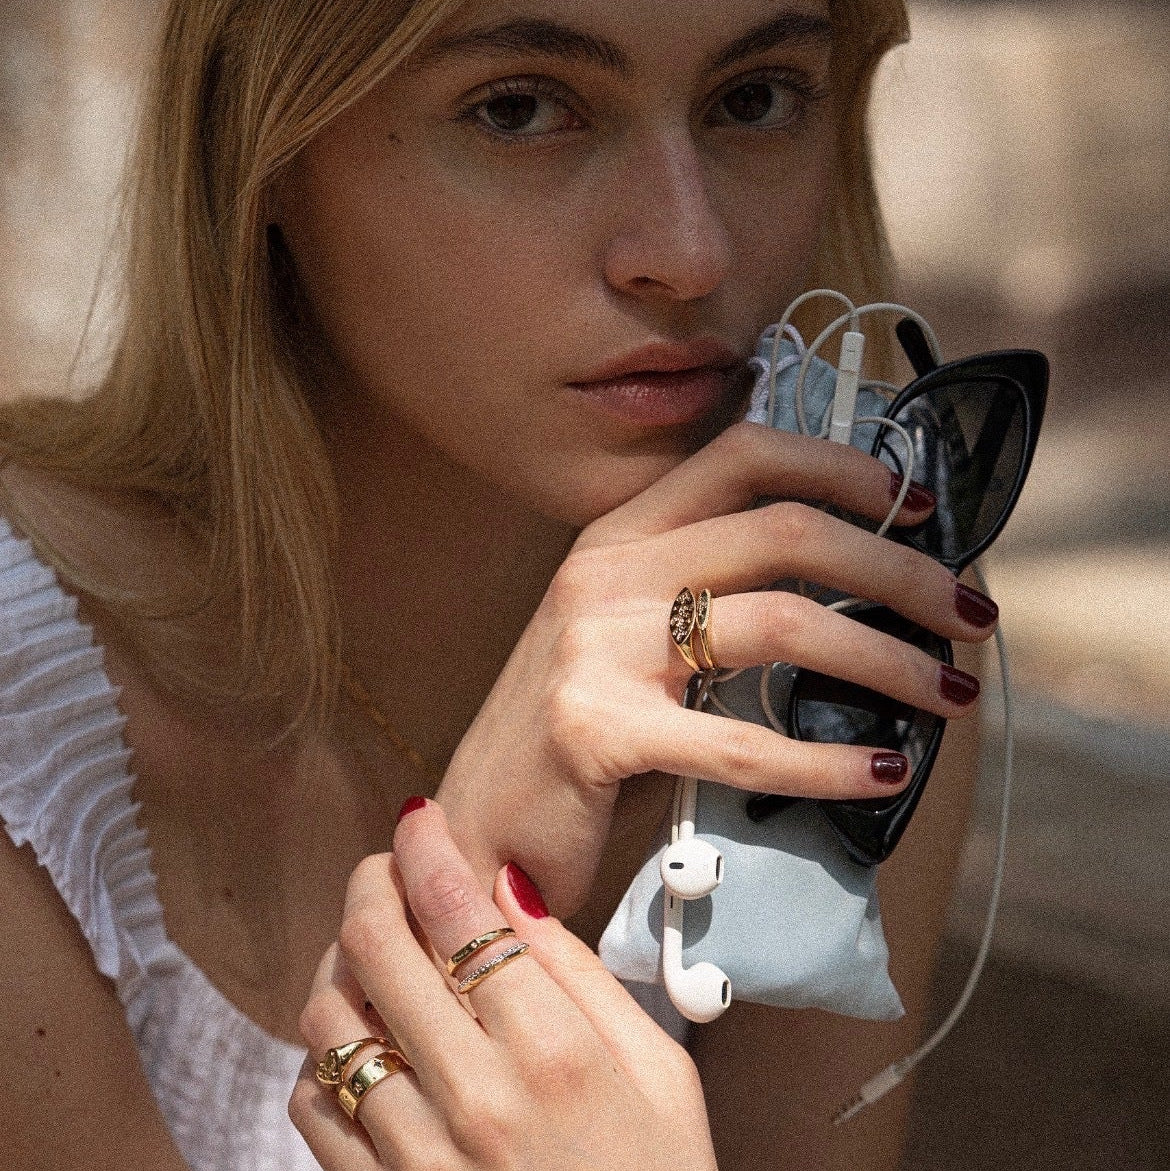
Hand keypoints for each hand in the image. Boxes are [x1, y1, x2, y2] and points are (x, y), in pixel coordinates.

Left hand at [292, 800, 718, 1170]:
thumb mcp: (658, 1068)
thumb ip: (581, 974)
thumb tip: (515, 891)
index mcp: (553, 1049)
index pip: (458, 909)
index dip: (427, 844)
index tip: (420, 818)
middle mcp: (475, 1094)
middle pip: (379, 946)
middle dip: (370, 881)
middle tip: (383, 866)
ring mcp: (419, 1153)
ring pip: (331, 1018)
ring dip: (340, 961)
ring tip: (368, 947)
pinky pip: (314, 1103)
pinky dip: (325, 1052)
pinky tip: (364, 1036)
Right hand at [437, 422, 995, 914]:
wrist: (481, 830)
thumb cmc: (581, 738)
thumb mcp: (636, 640)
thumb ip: (714, 599)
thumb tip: (854, 592)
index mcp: (619, 534)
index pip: (743, 455)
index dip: (843, 467)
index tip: (920, 507)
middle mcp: (604, 571)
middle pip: (784, 530)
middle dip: (899, 570)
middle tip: (969, 615)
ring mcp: (593, 646)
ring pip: (782, 622)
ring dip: (888, 660)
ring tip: (949, 696)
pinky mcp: (594, 730)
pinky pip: (743, 741)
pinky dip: (829, 761)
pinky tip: (880, 773)